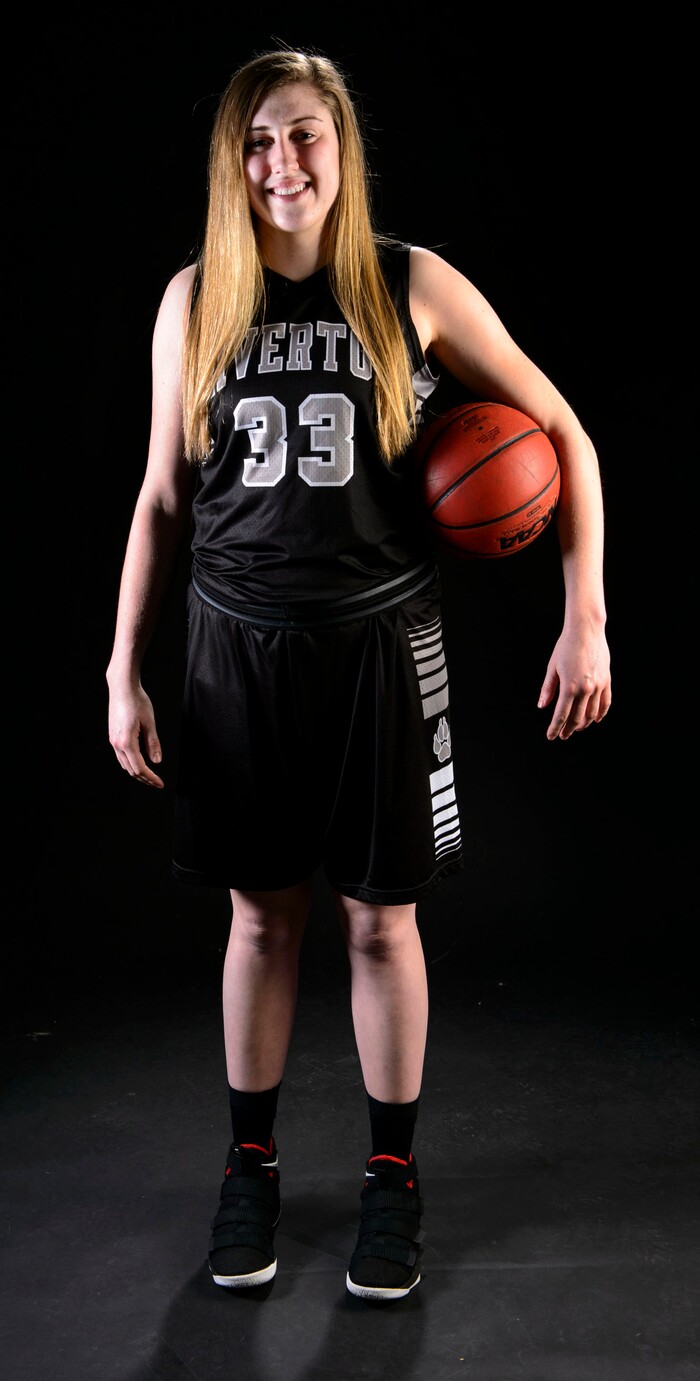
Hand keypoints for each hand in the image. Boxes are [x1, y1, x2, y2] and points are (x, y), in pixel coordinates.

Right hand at [108, 682, 164, 786]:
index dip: (151, 778)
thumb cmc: (137, 701)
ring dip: (137, 771)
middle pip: (131, 770)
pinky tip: (139, 761)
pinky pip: (121, 755)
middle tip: (157, 782)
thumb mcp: (150, 722)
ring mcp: (113, 740)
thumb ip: (153, 743)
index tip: (160, 783)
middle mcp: (117, 744)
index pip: (140, 768)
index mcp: (126, 742)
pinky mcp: (112, 735)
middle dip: (144, 778)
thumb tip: (157, 761)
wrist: (122, 687)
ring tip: (149, 775)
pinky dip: (131, 763)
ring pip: (124, 764)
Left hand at [538, 620, 610, 740]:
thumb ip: (548, 689)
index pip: (561, 715)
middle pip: (577, 718)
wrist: (586, 630)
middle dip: (568, 729)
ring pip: (592, 713)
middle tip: (563, 735)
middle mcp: (585, 689)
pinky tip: (595, 719)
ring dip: (584, 724)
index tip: (551, 736)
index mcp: (569, 687)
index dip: (555, 728)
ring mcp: (598, 686)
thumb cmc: (566, 646)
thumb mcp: (552, 667)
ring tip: (576, 728)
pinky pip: (605, 703)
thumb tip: (541, 706)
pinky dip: (601, 714)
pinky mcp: (606, 681)